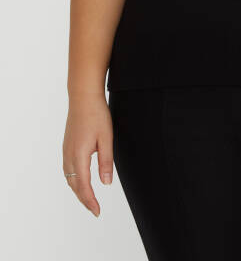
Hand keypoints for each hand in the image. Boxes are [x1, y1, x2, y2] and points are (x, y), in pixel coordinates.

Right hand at [62, 92, 113, 217]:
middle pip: (74, 185)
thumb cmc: (96, 115)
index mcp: (79, 155)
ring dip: (78, 190)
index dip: (90, 201)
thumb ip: (106, 162)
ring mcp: (66, 150)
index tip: (97, 212)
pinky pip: (68, 169)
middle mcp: (69, 155)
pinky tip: (80, 180)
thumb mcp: (106, 138)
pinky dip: (74, 180)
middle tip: (94, 210)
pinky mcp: (67, 145)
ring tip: (88, 199)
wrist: (83, 97)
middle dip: (84, 199)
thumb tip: (106, 183)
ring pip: (69, 178)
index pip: (83, 186)